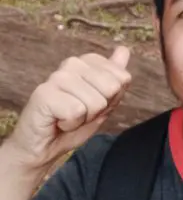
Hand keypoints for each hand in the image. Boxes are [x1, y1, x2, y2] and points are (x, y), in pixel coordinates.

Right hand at [4, 47, 131, 172]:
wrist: (41, 149)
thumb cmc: (70, 125)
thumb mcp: (101, 103)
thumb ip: (114, 78)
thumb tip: (124, 50)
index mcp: (87, 62)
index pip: (123, 78)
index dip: (111, 100)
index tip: (91, 106)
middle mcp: (72, 63)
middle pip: (112, 88)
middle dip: (99, 110)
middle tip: (78, 114)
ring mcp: (57, 76)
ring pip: (95, 102)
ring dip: (84, 119)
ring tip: (66, 118)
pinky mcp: (45, 93)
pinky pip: (77, 111)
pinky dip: (70, 124)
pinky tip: (57, 122)